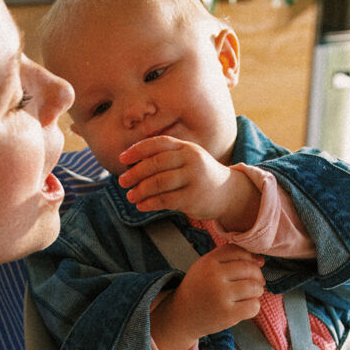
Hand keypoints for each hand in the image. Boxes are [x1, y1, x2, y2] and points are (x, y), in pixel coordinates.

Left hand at [117, 136, 259, 230]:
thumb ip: (166, 157)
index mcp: (186, 147)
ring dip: (140, 190)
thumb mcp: (187, 159)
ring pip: (159, 182)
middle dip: (135, 173)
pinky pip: (166, 200)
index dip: (138, 150)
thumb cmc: (199, 176)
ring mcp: (194, 179)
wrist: (228, 193)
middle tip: (122, 181)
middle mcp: (191, 160)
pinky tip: (142, 206)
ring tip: (130, 196)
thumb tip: (133, 163)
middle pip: (156, 163)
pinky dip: (150, 203)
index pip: (158, 144)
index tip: (122, 159)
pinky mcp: (194, 198)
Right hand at [151, 243, 264, 349]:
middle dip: (257, 276)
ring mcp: (221, 296)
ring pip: (255, 288)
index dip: (251, 257)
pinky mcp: (228, 315)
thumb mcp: (205, 266)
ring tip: (250, 294)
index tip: (255, 265)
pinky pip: (253, 306)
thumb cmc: (199, 288)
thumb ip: (228, 257)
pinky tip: (244, 307)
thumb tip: (261, 260)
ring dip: (257, 291)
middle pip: (249, 269)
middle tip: (255, 282)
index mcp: (208, 262)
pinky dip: (253, 306)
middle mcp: (214, 276)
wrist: (182, 316)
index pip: (239, 251)